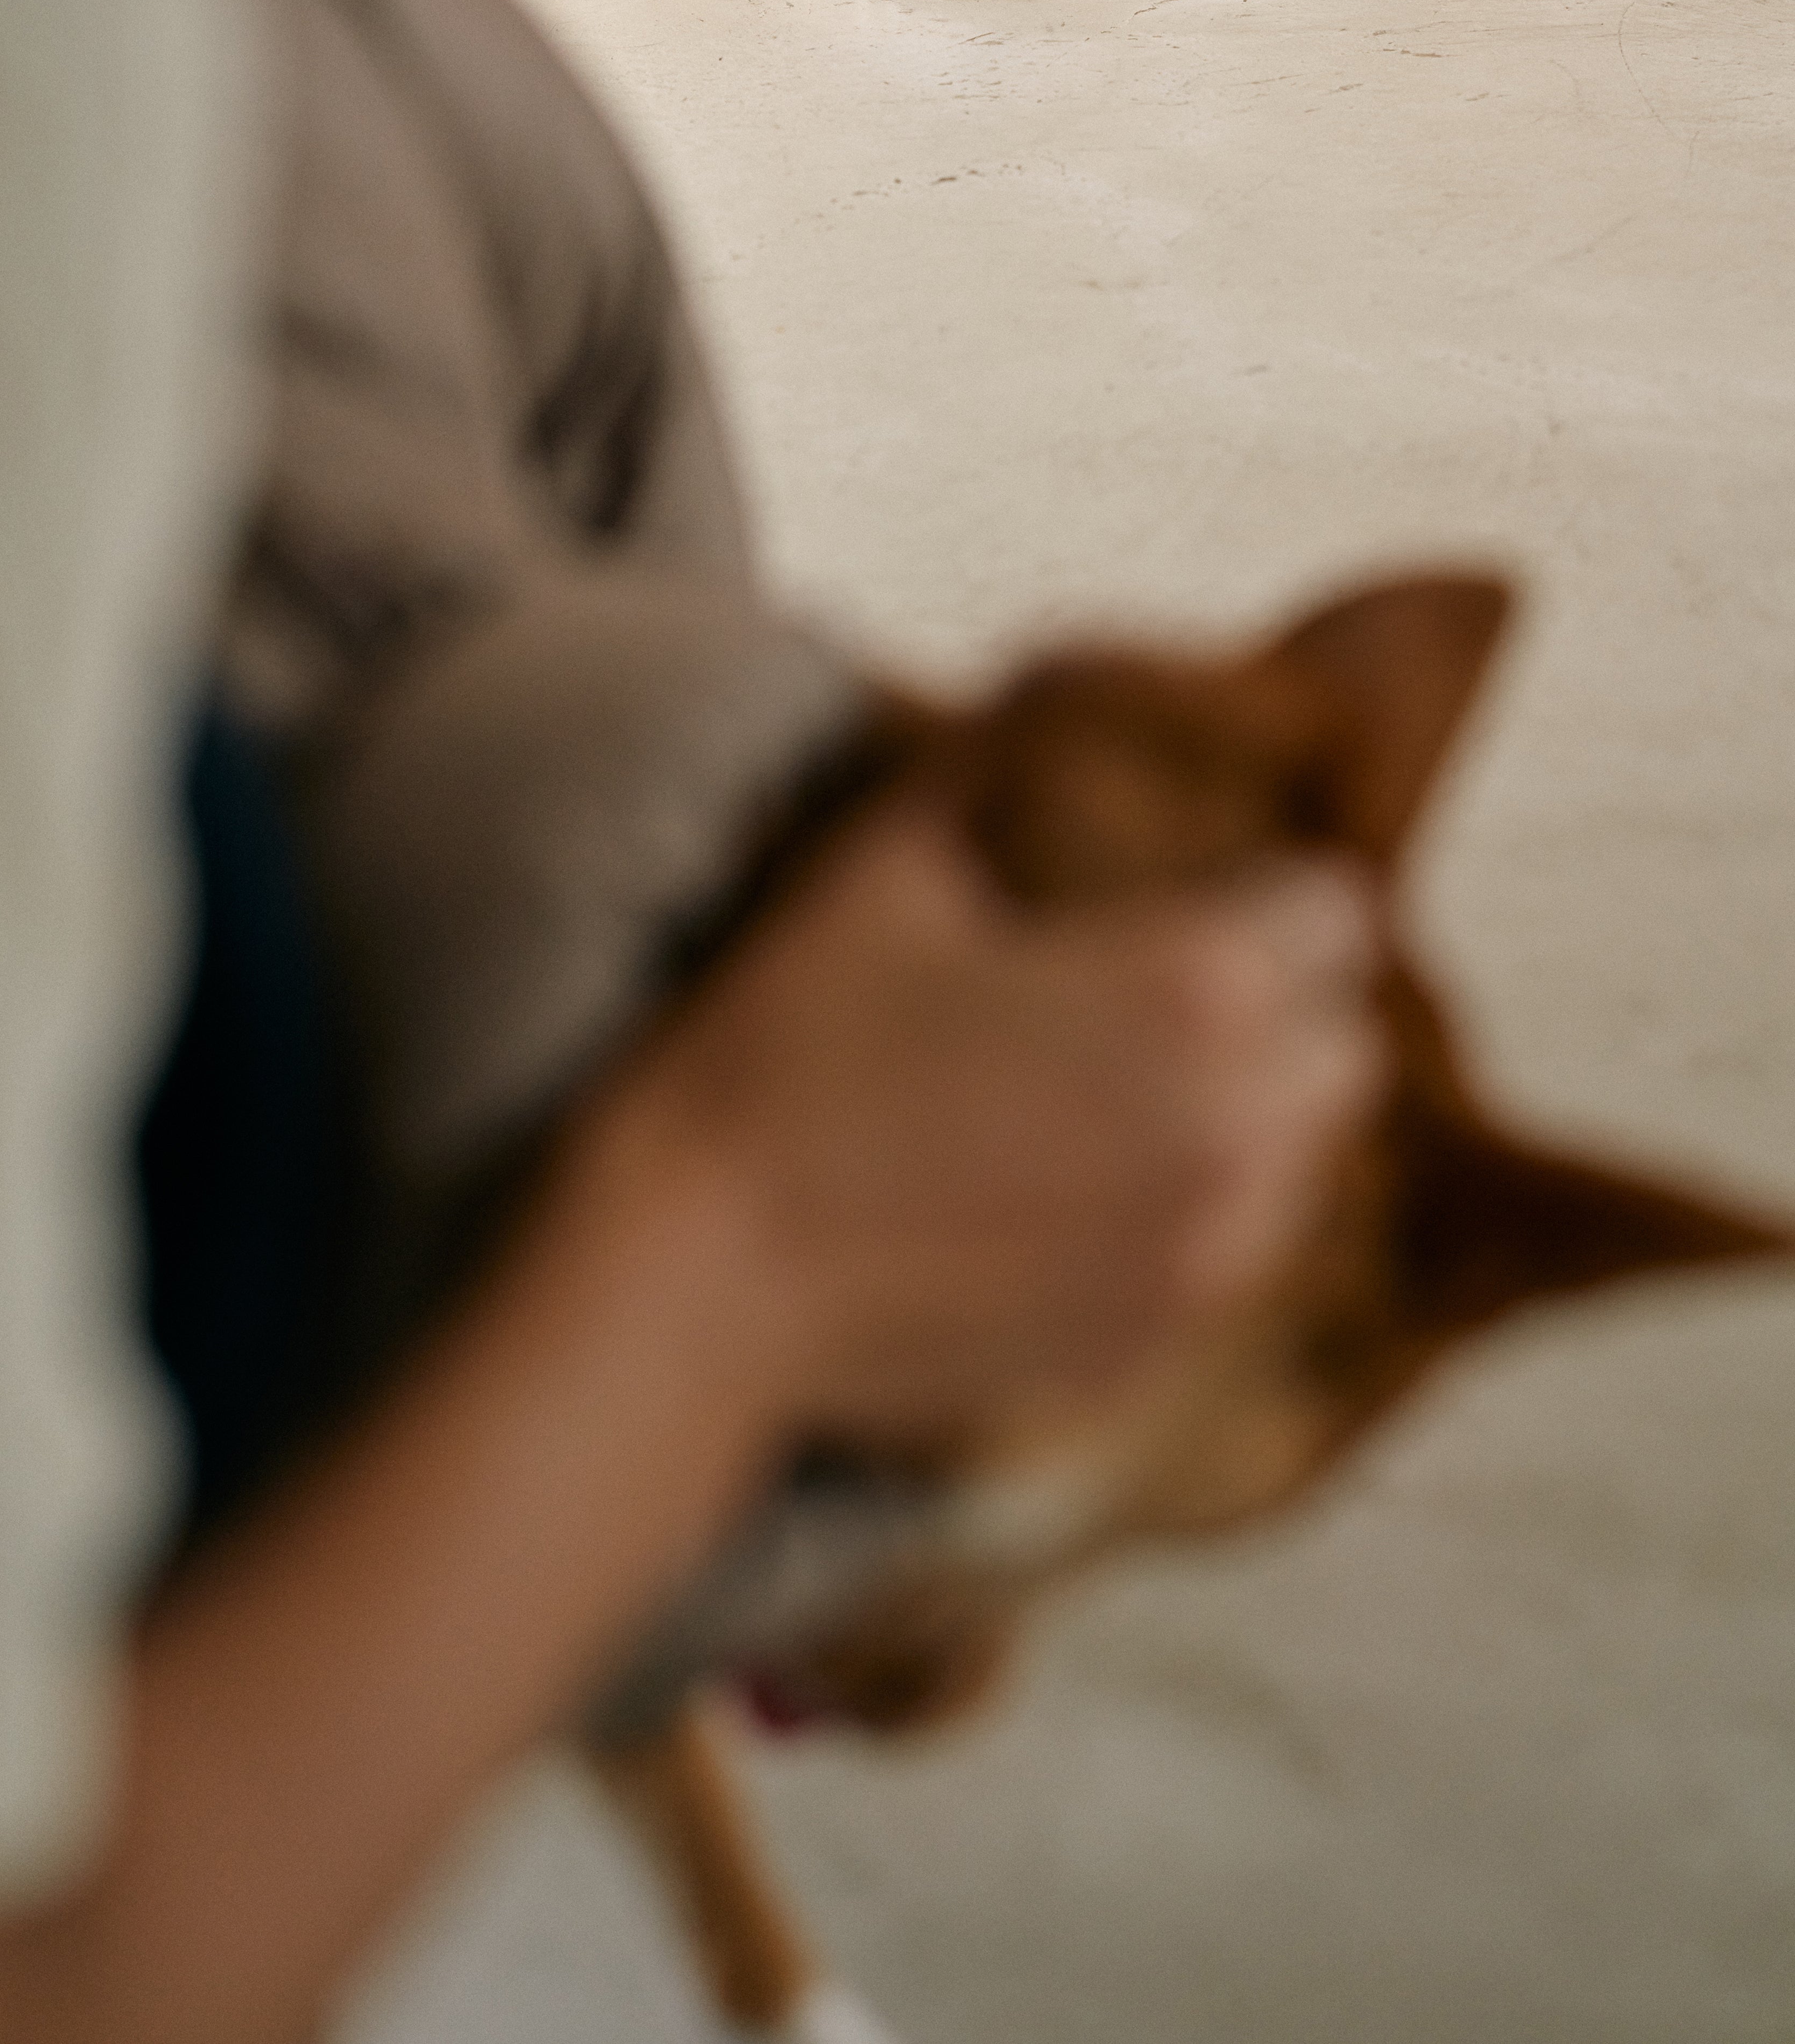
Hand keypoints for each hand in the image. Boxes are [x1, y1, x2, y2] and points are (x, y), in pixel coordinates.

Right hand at [578, 801, 1386, 1439]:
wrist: (700, 1274)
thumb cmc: (786, 1053)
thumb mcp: (892, 864)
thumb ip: (1009, 774)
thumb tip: (1064, 701)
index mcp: (1195, 989)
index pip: (1339, 913)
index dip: (1273, 891)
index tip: (1212, 893)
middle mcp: (1235, 1128)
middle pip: (1350, 1047)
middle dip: (1288, 1010)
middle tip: (1175, 993)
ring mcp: (1203, 1257)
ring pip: (1308, 1164)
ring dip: (1253, 1119)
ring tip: (1129, 1096)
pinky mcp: (1151, 1349)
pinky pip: (1231, 1261)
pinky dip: (1190, 1218)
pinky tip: (1077, 1193)